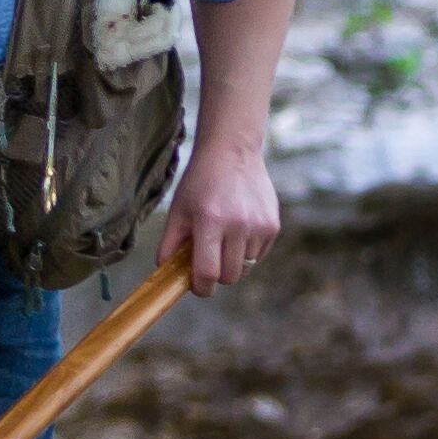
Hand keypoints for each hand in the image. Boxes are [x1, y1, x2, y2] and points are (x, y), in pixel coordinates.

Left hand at [160, 143, 283, 289]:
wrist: (232, 151)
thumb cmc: (200, 182)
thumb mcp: (178, 209)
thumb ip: (169, 243)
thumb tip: (164, 271)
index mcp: (210, 221)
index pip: (208, 273)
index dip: (201, 287)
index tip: (197, 285)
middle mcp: (239, 225)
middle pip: (229, 276)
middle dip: (216, 275)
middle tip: (208, 259)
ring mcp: (259, 226)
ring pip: (246, 268)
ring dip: (233, 262)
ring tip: (223, 239)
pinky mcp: (273, 225)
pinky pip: (259, 255)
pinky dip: (247, 252)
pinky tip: (238, 230)